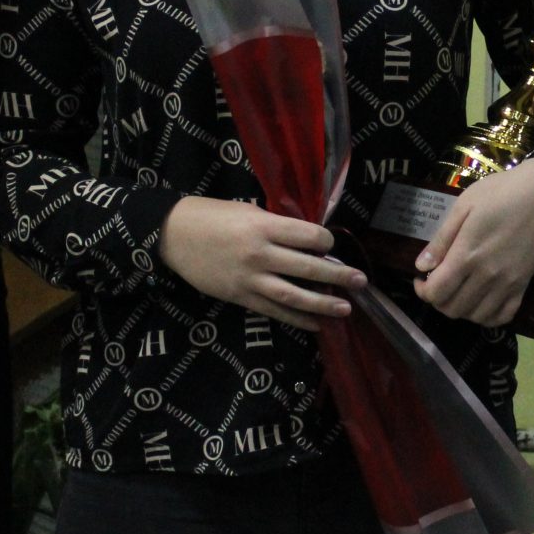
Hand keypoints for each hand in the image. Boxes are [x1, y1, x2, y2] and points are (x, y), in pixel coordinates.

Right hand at [159, 197, 362, 330]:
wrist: (173, 235)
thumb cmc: (211, 216)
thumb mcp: (247, 210)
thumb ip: (275, 225)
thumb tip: (305, 238)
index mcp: (263, 226)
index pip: (308, 236)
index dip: (326, 241)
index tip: (331, 245)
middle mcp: (260, 254)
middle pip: (307, 267)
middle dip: (337, 275)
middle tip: (361, 282)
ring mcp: (250, 278)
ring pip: (294, 295)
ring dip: (323, 304)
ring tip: (345, 309)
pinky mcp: (240, 296)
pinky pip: (274, 310)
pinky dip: (297, 318)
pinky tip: (316, 323)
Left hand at [412, 157, 533, 327]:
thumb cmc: (500, 193)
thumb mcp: (463, 207)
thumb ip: (441, 240)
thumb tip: (421, 266)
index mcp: (467, 254)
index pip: (437, 292)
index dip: (422, 291)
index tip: (422, 278)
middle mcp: (487, 275)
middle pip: (453, 309)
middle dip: (438, 301)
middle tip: (438, 283)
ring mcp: (508, 283)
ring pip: (476, 316)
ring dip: (461, 309)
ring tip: (459, 291)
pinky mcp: (524, 285)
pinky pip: (503, 316)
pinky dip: (488, 316)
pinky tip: (481, 301)